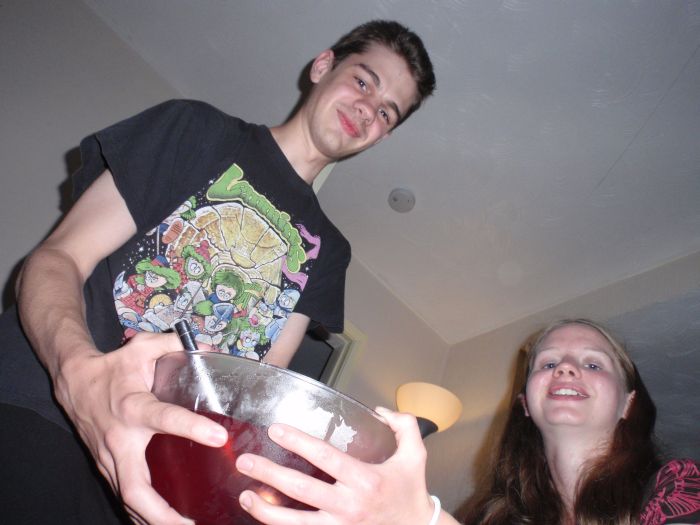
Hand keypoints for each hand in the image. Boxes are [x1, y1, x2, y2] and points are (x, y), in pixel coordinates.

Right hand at [55, 331, 227, 523]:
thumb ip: (177, 346)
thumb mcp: (144, 348)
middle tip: (189, 524)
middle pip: (135, 487)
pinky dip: (139, 513)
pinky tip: (160, 523)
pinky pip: (122, 495)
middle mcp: (120, 438)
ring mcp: (109, 457)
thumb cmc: (112, 366)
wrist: (72, 380)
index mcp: (134, 406)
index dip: (191, 427)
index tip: (218, 437)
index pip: (164, 418)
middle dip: (161, 513)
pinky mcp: (105, 465)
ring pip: (126, 499)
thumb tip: (211, 348)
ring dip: (151, 520)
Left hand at [235, 407, 436, 524]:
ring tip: (245, 494)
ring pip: (295, 523)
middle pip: (301, 489)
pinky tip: (263, 515)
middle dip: (270, 474)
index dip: (298, 442)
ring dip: (266, 510)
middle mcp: (349, 505)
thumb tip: (380, 410)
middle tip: (245, 461)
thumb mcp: (416, 455)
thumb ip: (405, 425)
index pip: (325, 457)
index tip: (276, 430)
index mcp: (365, 479)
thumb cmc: (411, 492)